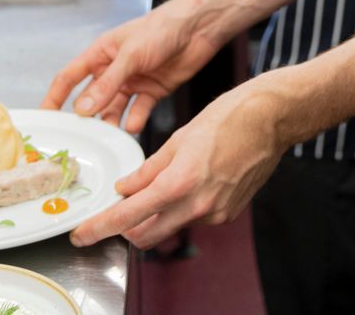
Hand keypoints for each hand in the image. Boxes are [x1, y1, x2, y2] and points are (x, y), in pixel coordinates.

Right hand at [42, 0, 225, 132]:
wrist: (198, 28)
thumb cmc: (161, 29)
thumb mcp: (130, 55)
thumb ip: (107, 83)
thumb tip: (82, 109)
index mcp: (100, 55)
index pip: (69, 78)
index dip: (55, 98)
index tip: (44, 119)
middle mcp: (113, 70)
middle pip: (91, 99)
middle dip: (85, 118)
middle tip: (80, 140)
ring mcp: (132, 82)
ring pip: (113, 110)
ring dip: (110, 124)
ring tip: (108, 138)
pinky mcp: (152, 92)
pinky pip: (137, 112)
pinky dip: (134, 121)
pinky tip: (133, 127)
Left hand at [71, 81, 287, 248]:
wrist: (272, 119)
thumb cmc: (229, 118)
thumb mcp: (179, 137)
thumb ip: (149, 169)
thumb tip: (126, 188)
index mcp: (180, 182)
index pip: (129, 216)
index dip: (100, 227)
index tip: (82, 233)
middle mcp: (198, 204)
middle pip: (146, 235)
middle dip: (124, 230)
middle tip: (110, 215)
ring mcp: (215, 213)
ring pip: (171, 225)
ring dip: (155, 215)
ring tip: (158, 184)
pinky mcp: (228, 213)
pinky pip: (193, 217)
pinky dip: (181, 207)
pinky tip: (188, 182)